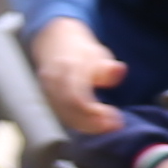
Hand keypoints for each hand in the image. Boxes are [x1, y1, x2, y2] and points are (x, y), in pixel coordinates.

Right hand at [29, 16, 128, 133]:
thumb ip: (107, 67)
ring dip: (86, 125)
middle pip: (71, 109)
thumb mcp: (97, 53)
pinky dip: (77, 123)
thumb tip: (119, 71)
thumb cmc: (79, 50)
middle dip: (92, 122)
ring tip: (104, 126)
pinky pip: (61, 114)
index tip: (116, 118)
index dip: (96, 113)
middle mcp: (56, 80)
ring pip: (64, 114)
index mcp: (69, 67)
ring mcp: (49, 89)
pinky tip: (91, 125)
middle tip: (112, 126)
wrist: (53, 41)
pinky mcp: (47, 97)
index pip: (79, 98)